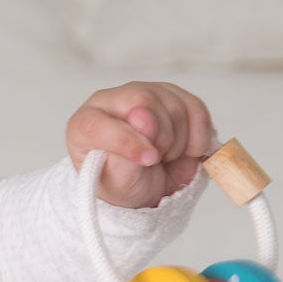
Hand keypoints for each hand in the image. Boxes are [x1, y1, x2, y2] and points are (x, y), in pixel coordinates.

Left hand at [66, 82, 216, 208]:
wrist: (147, 187)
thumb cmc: (124, 185)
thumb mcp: (118, 185)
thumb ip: (124, 156)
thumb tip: (142, 119)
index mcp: (84, 125)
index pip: (98, 123)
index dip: (127, 141)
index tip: (147, 161)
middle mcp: (112, 102)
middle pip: (143, 101)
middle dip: (159, 139)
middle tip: (156, 161)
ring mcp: (143, 94)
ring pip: (173, 105)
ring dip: (177, 142)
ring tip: (164, 157)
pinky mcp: (171, 95)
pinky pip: (195, 108)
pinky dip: (198, 135)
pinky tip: (186, 150)